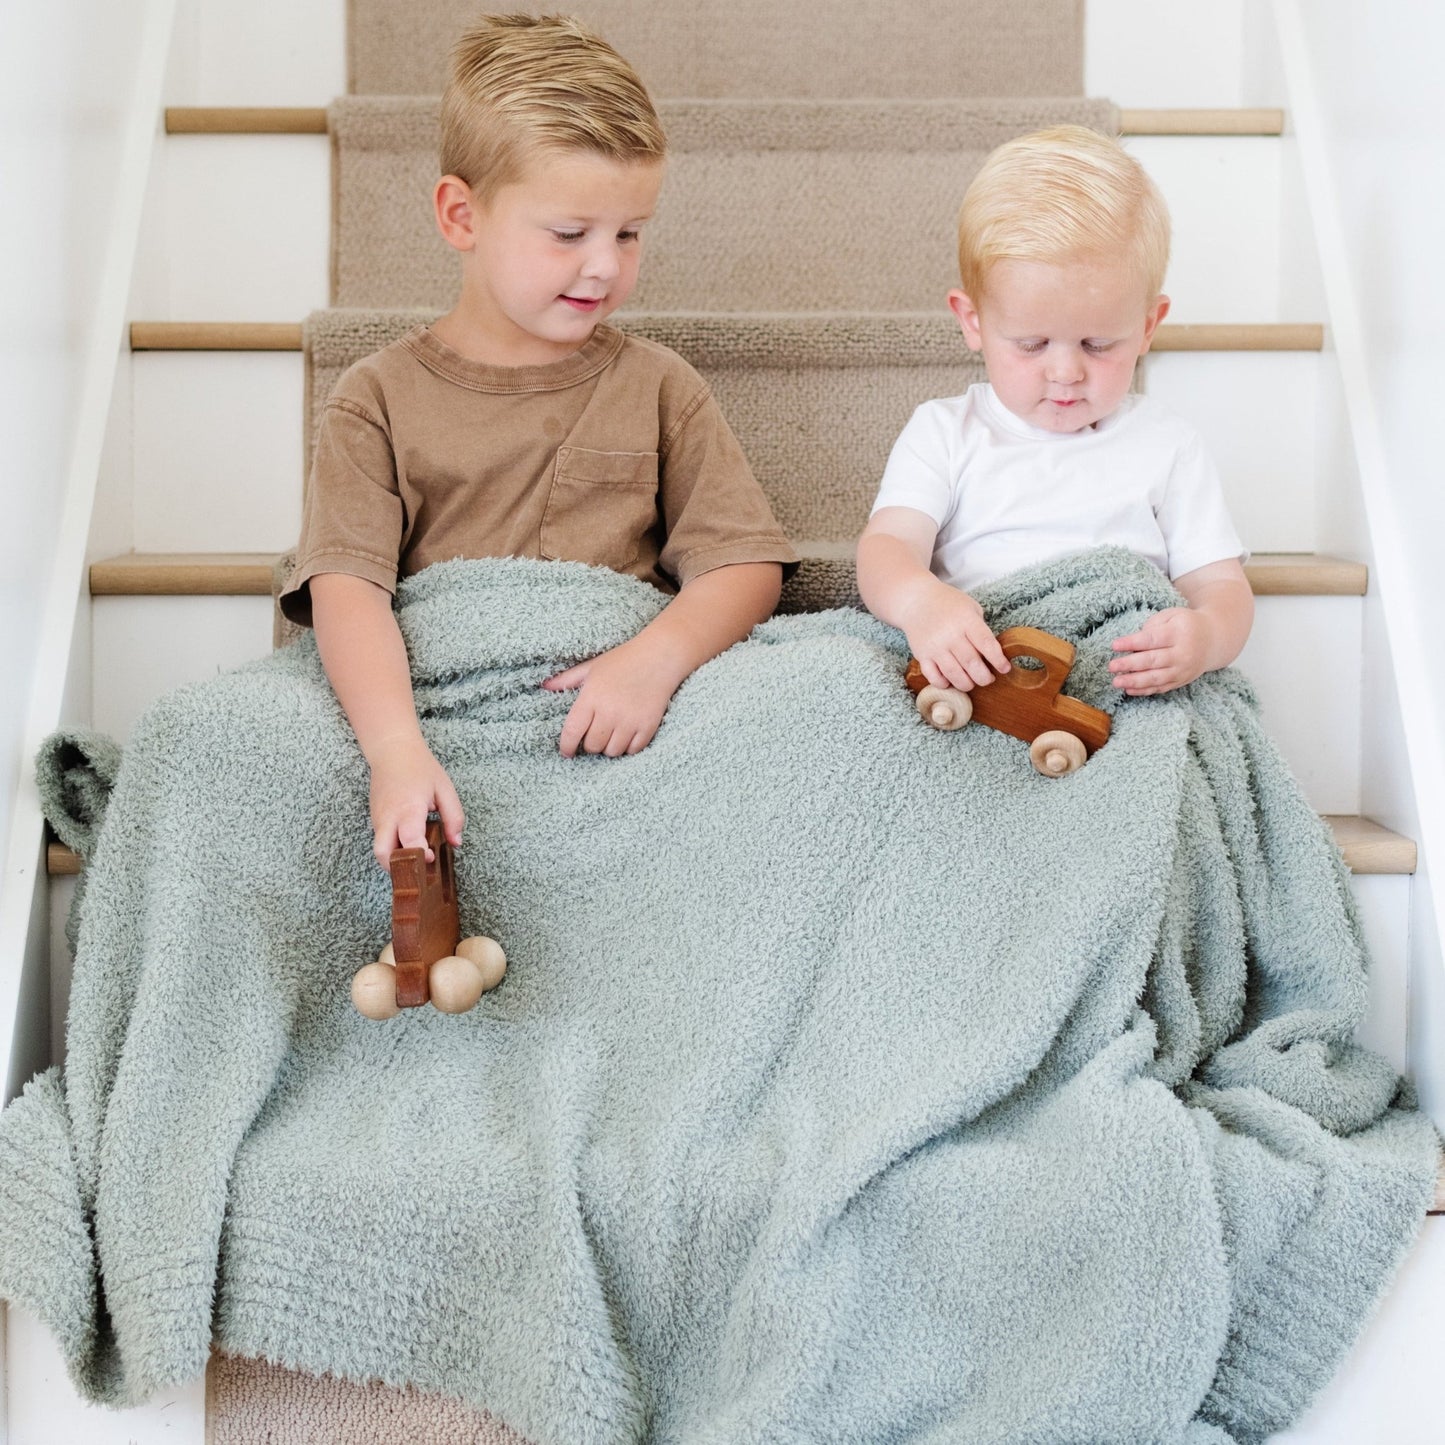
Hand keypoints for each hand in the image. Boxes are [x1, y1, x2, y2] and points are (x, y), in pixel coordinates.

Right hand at [366, 736, 464, 867]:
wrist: (392, 750)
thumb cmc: (420, 768)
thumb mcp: (444, 789)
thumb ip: (453, 817)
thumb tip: (456, 842)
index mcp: (408, 808)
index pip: (410, 841)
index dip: (420, 855)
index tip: (431, 857)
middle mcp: (388, 817)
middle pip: (382, 854)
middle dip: (398, 868)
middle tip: (418, 869)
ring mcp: (378, 819)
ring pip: (380, 849)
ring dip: (396, 859)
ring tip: (416, 857)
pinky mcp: (374, 819)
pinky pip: (381, 840)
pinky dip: (393, 848)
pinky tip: (409, 844)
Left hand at [543, 638, 678, 757]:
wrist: (659, 656)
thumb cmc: (623, 660)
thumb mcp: (592, 667)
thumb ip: (567, 679)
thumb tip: (544, 686)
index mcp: (591, 697)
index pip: (572, 732)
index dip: (567, 746)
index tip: (567, 752)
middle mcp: (609, 711)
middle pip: (592, 746)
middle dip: (590, 744)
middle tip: (594, 735)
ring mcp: (630, 720)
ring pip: (612, 751)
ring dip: (609, 747)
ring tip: (611, 735)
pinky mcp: (648, 726)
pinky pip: (632, 750)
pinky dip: (628, 747)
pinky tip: (627, 735)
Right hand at [898, 580, 1009, 691]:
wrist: (916, 601)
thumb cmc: (948, 604)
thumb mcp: (971, 608)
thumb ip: (981, 629)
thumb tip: (993, 655)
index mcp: (966, 621)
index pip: (987, 644)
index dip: (998, 660)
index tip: (1005, 668)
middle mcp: (950, 635)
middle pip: (972, 664)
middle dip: (984, 677)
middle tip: (988, 678)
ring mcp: (935, 647)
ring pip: (954, 675)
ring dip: (967, 684)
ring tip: (971, 681)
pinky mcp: (922, 655)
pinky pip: (934, 677)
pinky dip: (944, 684)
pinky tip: (950, 680)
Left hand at [1109, 608, 1213, 694]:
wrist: (1213, 640)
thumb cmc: (1186, 624)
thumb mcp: (1172, 615)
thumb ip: (1153, 625)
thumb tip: (1134, 643)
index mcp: (1179, 633)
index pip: (1152, 639)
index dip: (1132, 643)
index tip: (1114, 645)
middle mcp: (1183, 653)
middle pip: (1152, 660)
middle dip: (1129, 664)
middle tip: (1111, 666)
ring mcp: (1183, 669)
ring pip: (1156, 678)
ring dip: (1134, 681)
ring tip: (1116, 682)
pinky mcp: (1181, 680)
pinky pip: (1161, 688)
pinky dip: (1144, 690)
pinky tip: (1129, 690)